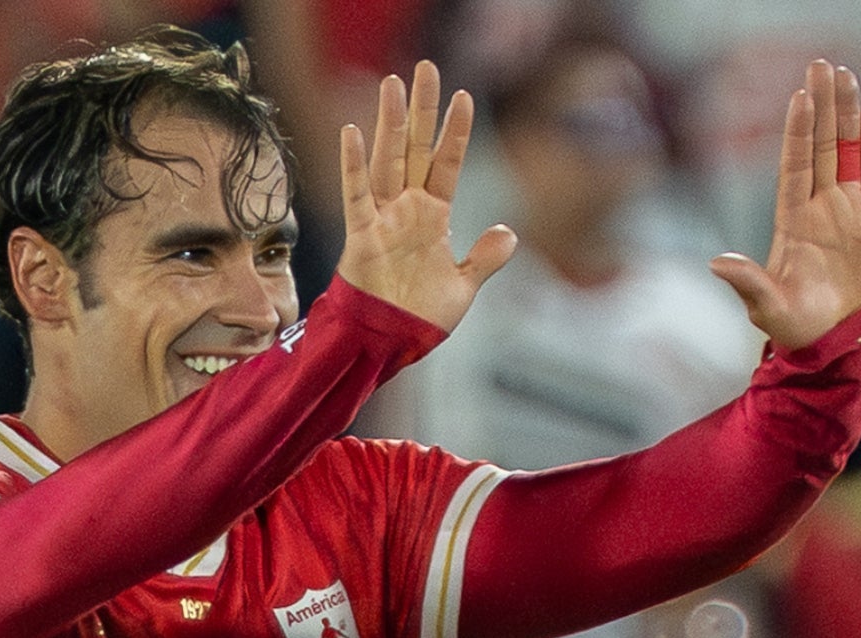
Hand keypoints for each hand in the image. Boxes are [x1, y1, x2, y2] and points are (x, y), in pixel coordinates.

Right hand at [337, 61, 516, 330]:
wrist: (388, 347)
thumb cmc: (419, 319)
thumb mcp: (463, 287)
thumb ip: (485, 259)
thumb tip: (508, 232)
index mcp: (432, 218)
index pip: (446, 165)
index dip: (455, 132)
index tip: (464, 96)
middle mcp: (407, 210)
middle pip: (415, 149)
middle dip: (421, 110)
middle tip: (425, 67)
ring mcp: (383, 219)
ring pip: (387, 161)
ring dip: (390, 124)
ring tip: (393, 83)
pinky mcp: (361, 236)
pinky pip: (356, 195)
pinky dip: (353, 165)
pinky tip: (352, 132)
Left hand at [710, 60, 860, 349]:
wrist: (838, 340)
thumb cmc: (797, 326)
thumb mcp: (769, 307)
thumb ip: (748, 283)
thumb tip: (716, 263)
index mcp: (793, 219)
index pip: (795, 164)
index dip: (797, 131)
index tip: (798, 97)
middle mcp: (820, 205)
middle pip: (822, 145)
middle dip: (822, 106)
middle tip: (821, 65)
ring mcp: (849, 209)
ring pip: (849, 150)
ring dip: (847, 114)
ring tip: (846, 76)